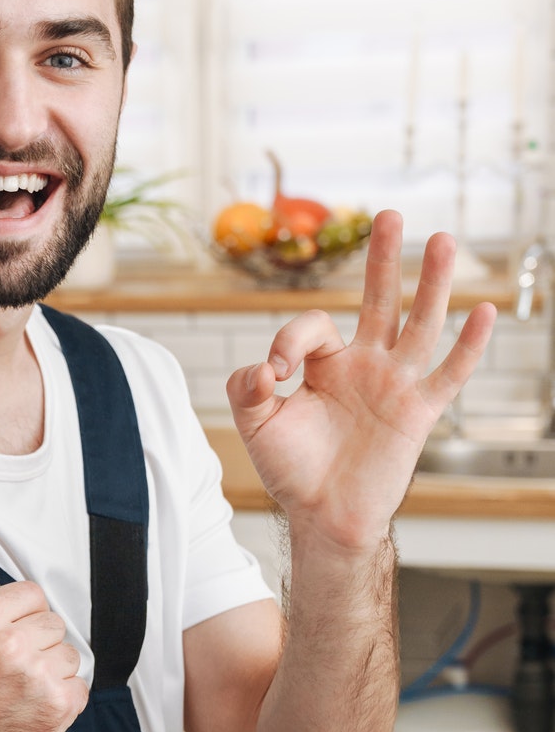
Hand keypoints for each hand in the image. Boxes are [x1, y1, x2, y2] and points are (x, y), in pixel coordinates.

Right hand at [0, 573, 87, 731]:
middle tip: (14, 667)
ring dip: (52, 670)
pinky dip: (63, 697)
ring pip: (69, 654)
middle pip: (53, 624)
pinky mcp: (59, 706)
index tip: (11, 634)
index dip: (23, 615)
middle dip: (38, 643)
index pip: (33, 594)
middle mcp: (12, 645)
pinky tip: (36, 705)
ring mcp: (38, 677)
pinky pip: (80, 685)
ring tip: (24, 688)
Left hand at [227, 212, 494, 551]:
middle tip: (389, 215)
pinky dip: (468, 346)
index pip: (313, 327)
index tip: (274, 373)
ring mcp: (395, 384)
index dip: (289, 341)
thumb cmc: (293, 469)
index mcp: (327, 363)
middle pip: (379, 300)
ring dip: (431, 284)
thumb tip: (264, 367)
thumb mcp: (256, 424)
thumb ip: (246, 389)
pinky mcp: (418, 412)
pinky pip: (448, 374)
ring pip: (419, 324)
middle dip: (383, 259)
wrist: (323, 516)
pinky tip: (485, 312)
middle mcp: (365, 364)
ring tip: (442, 240)